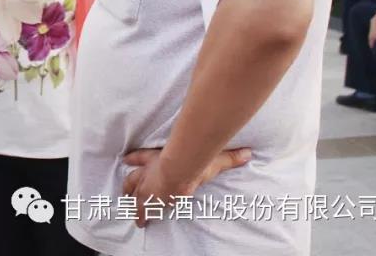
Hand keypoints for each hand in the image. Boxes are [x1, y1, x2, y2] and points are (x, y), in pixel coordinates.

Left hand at [122, 147, 251, 226]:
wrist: (178, 168)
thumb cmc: (191, 160)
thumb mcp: (212, 158)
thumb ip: (231, 157)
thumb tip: (248, 154)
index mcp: (158, 159)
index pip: (143, 157)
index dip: (135, 158)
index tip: (127, 158)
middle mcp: (149, 172)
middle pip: (134, 176)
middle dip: (130, 182)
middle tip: (126, 189)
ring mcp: (147, 185)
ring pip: (133, 191)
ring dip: (131, 197)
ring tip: (131, 207)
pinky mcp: (149, 200)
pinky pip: (140, 209)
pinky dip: (140, 215)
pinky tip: (139, 222)